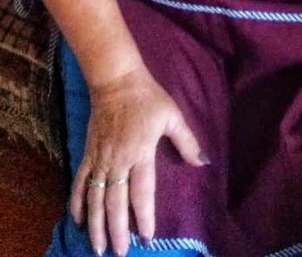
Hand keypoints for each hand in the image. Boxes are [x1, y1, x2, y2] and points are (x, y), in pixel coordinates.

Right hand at [70, 67, 205, 255]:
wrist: (117, 82)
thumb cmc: (149, 99)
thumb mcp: (173, 116)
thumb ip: (187, 141)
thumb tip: (203, 162)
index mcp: (141, 153)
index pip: (142, 192)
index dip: (144, 216)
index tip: (146, 237)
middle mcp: (118, 161)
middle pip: (115, 203)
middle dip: (117, 231)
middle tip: (120, 253)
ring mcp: (100, 159)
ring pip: (95, 199)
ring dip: (96, 225)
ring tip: (97, 248)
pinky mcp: (88, 154)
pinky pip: (80, 183)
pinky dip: (78, 203)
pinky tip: (78, 221)